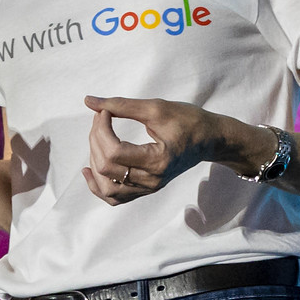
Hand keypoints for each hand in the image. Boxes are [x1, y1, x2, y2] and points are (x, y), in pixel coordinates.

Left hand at [81, 96, 265, 204]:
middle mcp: (152, 180)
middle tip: (101, 117)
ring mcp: (149, 188)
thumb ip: (122, 105)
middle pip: (106, 167)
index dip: (100, 130)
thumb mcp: (157, 108)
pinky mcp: (146, 189)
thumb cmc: (189, 121)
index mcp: (158, 160)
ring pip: (106, 188)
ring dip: (94, 162)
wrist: (210, 139)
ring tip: (97, 140)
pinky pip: (115, 197)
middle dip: (95, 139)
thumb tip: (89, 101)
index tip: (103, 111)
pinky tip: (90, 170)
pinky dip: (99, 185)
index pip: (113, 152)